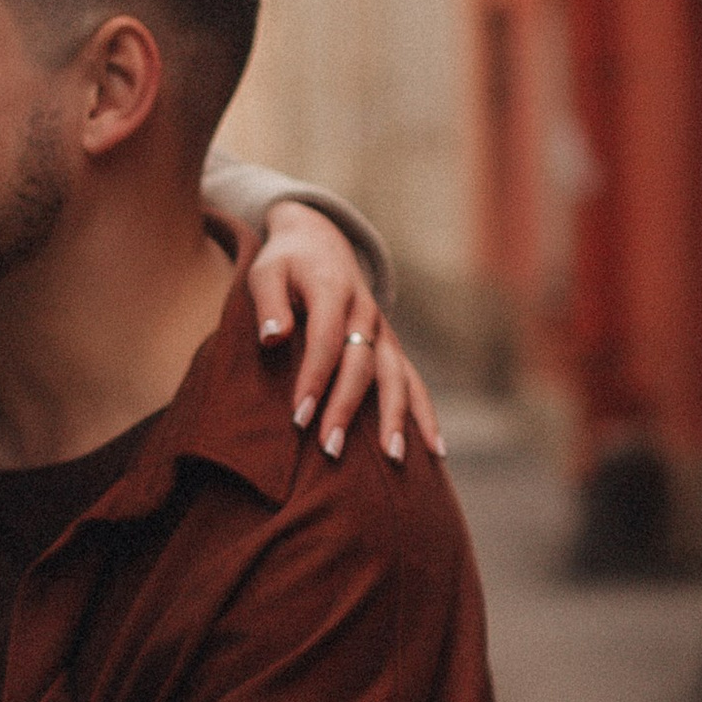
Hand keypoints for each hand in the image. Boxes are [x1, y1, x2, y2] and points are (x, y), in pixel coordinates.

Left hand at [247, 204, 445, 466]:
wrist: (320, 242)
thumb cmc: (285, 264)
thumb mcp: (265, 272)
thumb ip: (269, 304)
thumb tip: (273, 338)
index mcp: (333, 291)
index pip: (326, 340)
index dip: (314, 379)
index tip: (298, 417)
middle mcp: (365, 313)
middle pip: (361, 365)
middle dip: (346, 408)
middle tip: (330, 449)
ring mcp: (383, 332)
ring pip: (396, 377)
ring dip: (395, 418)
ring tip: (393, 458)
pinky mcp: (389, 347)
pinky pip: (412, 382)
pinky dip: (424, 415)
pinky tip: (435, 452)